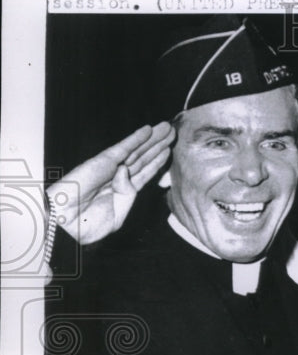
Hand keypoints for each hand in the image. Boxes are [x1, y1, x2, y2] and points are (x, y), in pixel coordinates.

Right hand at [46, 122, 174, 244]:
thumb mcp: (118, 215)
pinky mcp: (102, 163)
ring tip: (168, 128)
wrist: (66, 227)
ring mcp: (109, 169)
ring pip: (136, 150)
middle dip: (158, 145)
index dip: (157, 161)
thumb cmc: (87, 226)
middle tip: (173, 132)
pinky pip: (122, 148)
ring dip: (152, 138)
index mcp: (122, 192)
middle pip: (143, 157)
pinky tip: (148, 130)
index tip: (168, 151)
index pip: (144, 173)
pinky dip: (135, 138)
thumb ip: (128, 194)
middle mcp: (117, 177)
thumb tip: (127, 172)